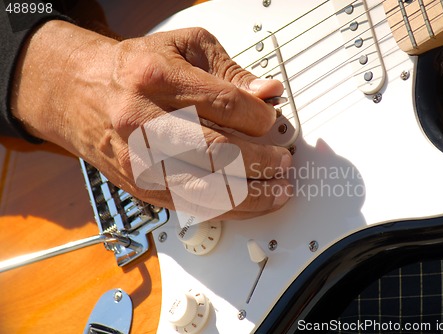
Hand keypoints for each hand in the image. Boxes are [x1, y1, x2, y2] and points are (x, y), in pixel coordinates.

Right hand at [11, 20, 292, 220]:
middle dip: (262, 162)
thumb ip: (230, 71)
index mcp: (157, 77)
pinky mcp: (138, 185)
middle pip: (218, 152)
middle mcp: (143, 120)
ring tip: (277, 190)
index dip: (261, 118)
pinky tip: (249, 203)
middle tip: (284, 162)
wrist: (80, 91)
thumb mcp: (184, 48)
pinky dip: (226, 209)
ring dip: (251, 195)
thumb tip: (268, 94)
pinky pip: (190, 206)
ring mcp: (138, 159)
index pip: (226, 104)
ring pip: (206, 188)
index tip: (273, 122)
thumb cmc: (135, 68)